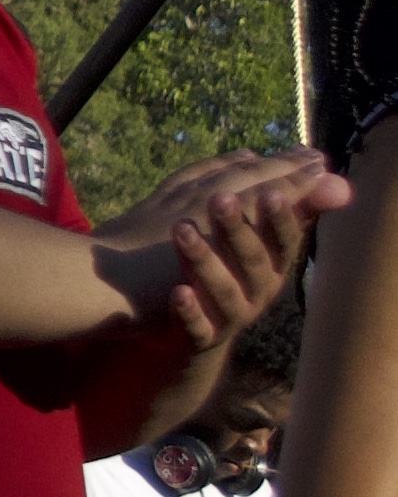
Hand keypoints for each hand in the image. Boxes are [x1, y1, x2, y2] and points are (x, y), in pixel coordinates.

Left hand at [104, 153, 341, 345]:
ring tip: (181, 230)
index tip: (272, 191)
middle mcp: (257, 289)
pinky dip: (189, 312)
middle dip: (238, 229)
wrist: (194, 328)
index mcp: (271, 261)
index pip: (283, 238)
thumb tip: (319, 160)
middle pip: (253, 260)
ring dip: (204, 259)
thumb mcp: (253, 230)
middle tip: (220, 199)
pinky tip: (178, 293)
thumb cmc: (228, 267)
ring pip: (222, 289)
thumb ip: (281, 197)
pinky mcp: (199, 336)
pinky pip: (198, 328)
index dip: (280, 217)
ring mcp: (229, 314)